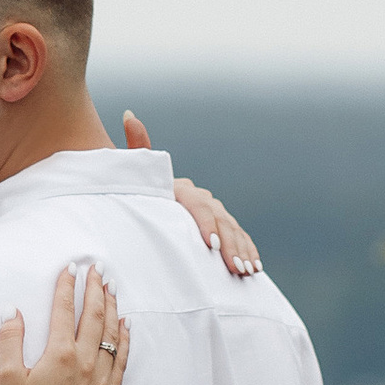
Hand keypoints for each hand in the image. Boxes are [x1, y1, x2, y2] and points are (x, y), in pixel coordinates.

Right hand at [0, 266, 131, 384]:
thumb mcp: (7, 379)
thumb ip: (9, 341)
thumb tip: (12, 310)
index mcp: (60, 353)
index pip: (65, 310)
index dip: (67, 286)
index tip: (70, 267)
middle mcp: (86, 361)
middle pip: (94, 315)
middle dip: (95, 289)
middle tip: (97, 269)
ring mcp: (102, 377)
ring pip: (112, 333)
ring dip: (112, 306)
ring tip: (112, 287)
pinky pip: (123, 358)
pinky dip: (126, 337)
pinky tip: (127, 324)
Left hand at [123, 110, 261, 276]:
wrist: (144, 206)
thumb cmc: (134, 194)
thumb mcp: (132, 178)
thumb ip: (136, 150)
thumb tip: (129, 113)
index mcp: (180, 189)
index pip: (198, 205)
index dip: (207, 224)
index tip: (212, 245)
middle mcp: (201, 198)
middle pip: (220, 220)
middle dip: (230, 244)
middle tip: (235, 266)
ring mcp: (214, 211)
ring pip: (233, 230)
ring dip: (242, 250)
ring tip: (247, 271)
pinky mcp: (221, 226)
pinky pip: (239, 237)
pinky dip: (248, 251)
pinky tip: (255, 269)